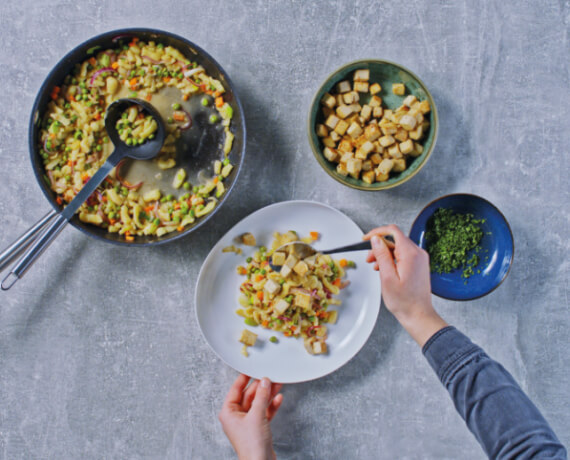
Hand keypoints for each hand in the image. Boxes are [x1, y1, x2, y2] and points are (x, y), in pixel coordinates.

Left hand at [219, 374, 283, 459]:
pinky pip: (264, 412)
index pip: (236, 390)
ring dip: (268, 394)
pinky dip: (271, 405)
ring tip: (277, 384)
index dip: (244, 378)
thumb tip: (264, 382)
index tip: (251, 369)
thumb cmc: (252, 445)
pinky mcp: (257, 428)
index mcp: (228, 412)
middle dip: (261, 387)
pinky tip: (278, 398)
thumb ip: (261, 396)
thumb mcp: (257, 415)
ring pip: (258, 403)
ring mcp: (247, 422)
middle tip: (270, 377)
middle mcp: (236, 417)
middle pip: (249, 395)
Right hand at [364, 225, 446, 346]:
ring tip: (375, 266)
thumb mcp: (387, 277)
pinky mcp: (419, 264)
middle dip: (379, 246)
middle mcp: (418, 253)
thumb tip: (376, 239)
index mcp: (411, 254)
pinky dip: (392, 258)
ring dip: (384, 253)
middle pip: (394, 239)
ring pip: (398, 247)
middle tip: (369, 258)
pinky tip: (385, 269)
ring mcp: (420, 259)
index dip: (377, 232)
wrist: (418, 314)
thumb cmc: (404, 301)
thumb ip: (381, 255)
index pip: (393, 231)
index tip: (366, 238)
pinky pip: (403, 255)